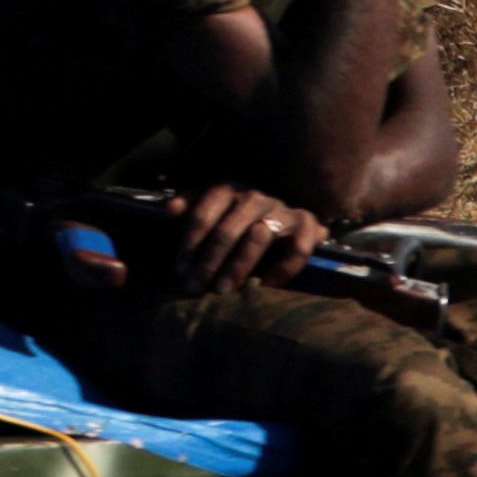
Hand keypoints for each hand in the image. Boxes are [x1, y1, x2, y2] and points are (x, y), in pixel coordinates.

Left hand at [172, 181, 327, 295]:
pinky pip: (299, 248)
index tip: (181, 269)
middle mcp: (255, 196)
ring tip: (223, 289)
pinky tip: (267, 285)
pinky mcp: (308, 224)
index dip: (189, 244)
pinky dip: (284, 268)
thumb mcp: (211, 201)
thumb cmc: (236, 209)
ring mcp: (283, 209)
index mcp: (228, 188)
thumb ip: (190, 204)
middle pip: (227, 230)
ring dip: (238, 266)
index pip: (201, 215)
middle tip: (195, 286)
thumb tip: (168, 210)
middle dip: (208, 261)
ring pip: (259, 237)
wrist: (284, 207)